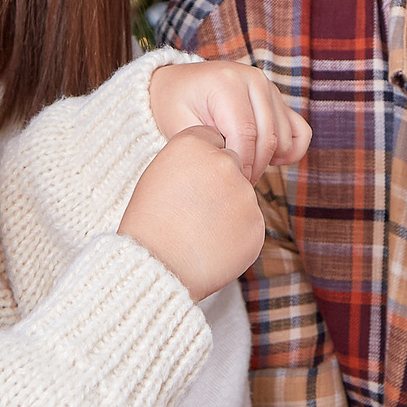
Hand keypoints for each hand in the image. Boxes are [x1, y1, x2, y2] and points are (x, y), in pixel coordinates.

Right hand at [119, 126, 264, 299]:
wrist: (156, 267)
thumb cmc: (149, 223)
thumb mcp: (158, 176)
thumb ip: (190, 161)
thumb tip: (211, 160)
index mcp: (193, 144)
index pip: (215, 139)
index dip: (205, 162)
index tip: (193, 180)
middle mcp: (224, 161)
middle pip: (234, 166)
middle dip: (221, 184)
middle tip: (196, 210)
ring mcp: (244, 193)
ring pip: (243, 196)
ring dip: (230, 210)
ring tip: (200, 231)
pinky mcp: (257, 223)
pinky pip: (250, 224)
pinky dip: (237, 234)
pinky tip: (213, 245)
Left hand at [148, 58, 311, 178]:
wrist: (179, 85)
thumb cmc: (175, 106)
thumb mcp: (180, 126)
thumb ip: (207, 146)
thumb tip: (232, 170)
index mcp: (226, 82)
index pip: (245, 134)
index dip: (241, 165)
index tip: (229, 183)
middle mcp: (253, 79)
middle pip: (269, 138)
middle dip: (253, 168)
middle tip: (235, 183)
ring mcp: (270, 88)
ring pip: (285, 139)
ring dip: (267, 162)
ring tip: (242, 170)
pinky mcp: (279, 100)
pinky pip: (300, 132)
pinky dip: (290, 151)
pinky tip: (268, 160)